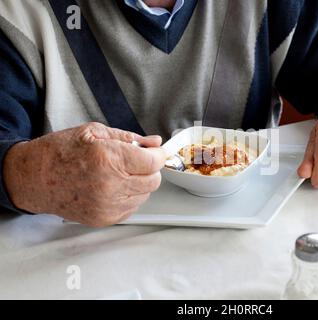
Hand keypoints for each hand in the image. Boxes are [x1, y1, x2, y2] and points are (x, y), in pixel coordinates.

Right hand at [3, 122, 165, 226]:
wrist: (34, 178)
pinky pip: (132, 208)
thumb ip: (130, 138)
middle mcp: (110, 185)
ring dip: (139, 183)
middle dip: (149, 169)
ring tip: (117, 173)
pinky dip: (128, 197)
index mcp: (108, 159)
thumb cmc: (59, 153)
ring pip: (145, 195)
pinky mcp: (104, 219)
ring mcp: (107, 205)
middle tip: (135, 161)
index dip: (158, 154)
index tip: (155, 151)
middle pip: (154, 181)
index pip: (154, 162)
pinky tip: (112, 186)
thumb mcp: (94, 132)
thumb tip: (154, 142)